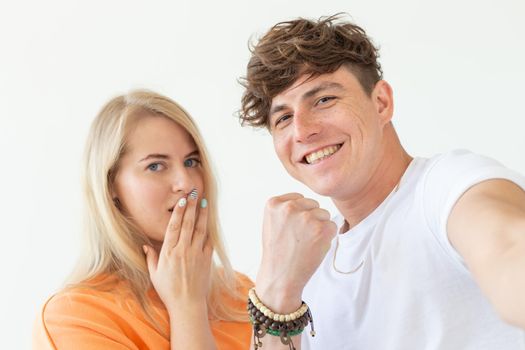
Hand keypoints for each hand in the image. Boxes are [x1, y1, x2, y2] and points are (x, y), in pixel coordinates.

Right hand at [143, 193, 212, 312]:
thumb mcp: (154, 274)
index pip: (174, 227)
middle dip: (190, 207)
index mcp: (169, 252)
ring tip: (203, 202)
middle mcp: (183, 250)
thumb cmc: (168, 290)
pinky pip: (208, 241)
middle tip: (193, 193)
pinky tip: (209, 221)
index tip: (181, 200)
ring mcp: (196, 254)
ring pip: (200, 229)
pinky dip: (209, 230)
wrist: (187, 304)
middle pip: (187, 224)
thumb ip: (150, 257)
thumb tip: (145, 245)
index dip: (178, 212)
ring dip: (202, 214)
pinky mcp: (206, 259)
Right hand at [256, 193, 336, 311]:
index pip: (298, 198)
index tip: (291, 230)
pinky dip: (327, 237)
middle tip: (299, 238)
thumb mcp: (272, 223)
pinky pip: (332, 226)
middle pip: (312, 204)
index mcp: (274, 203)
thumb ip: (284, 208)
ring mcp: (306, 217)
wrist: (280, 277)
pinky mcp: (321, 228)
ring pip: (323, 214)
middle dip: (310, 219)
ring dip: (319, 227)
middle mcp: (289, 207)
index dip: (298, 215)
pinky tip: (314, 248)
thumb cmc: (278, 252)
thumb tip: (306, 200)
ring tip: (305, 243)